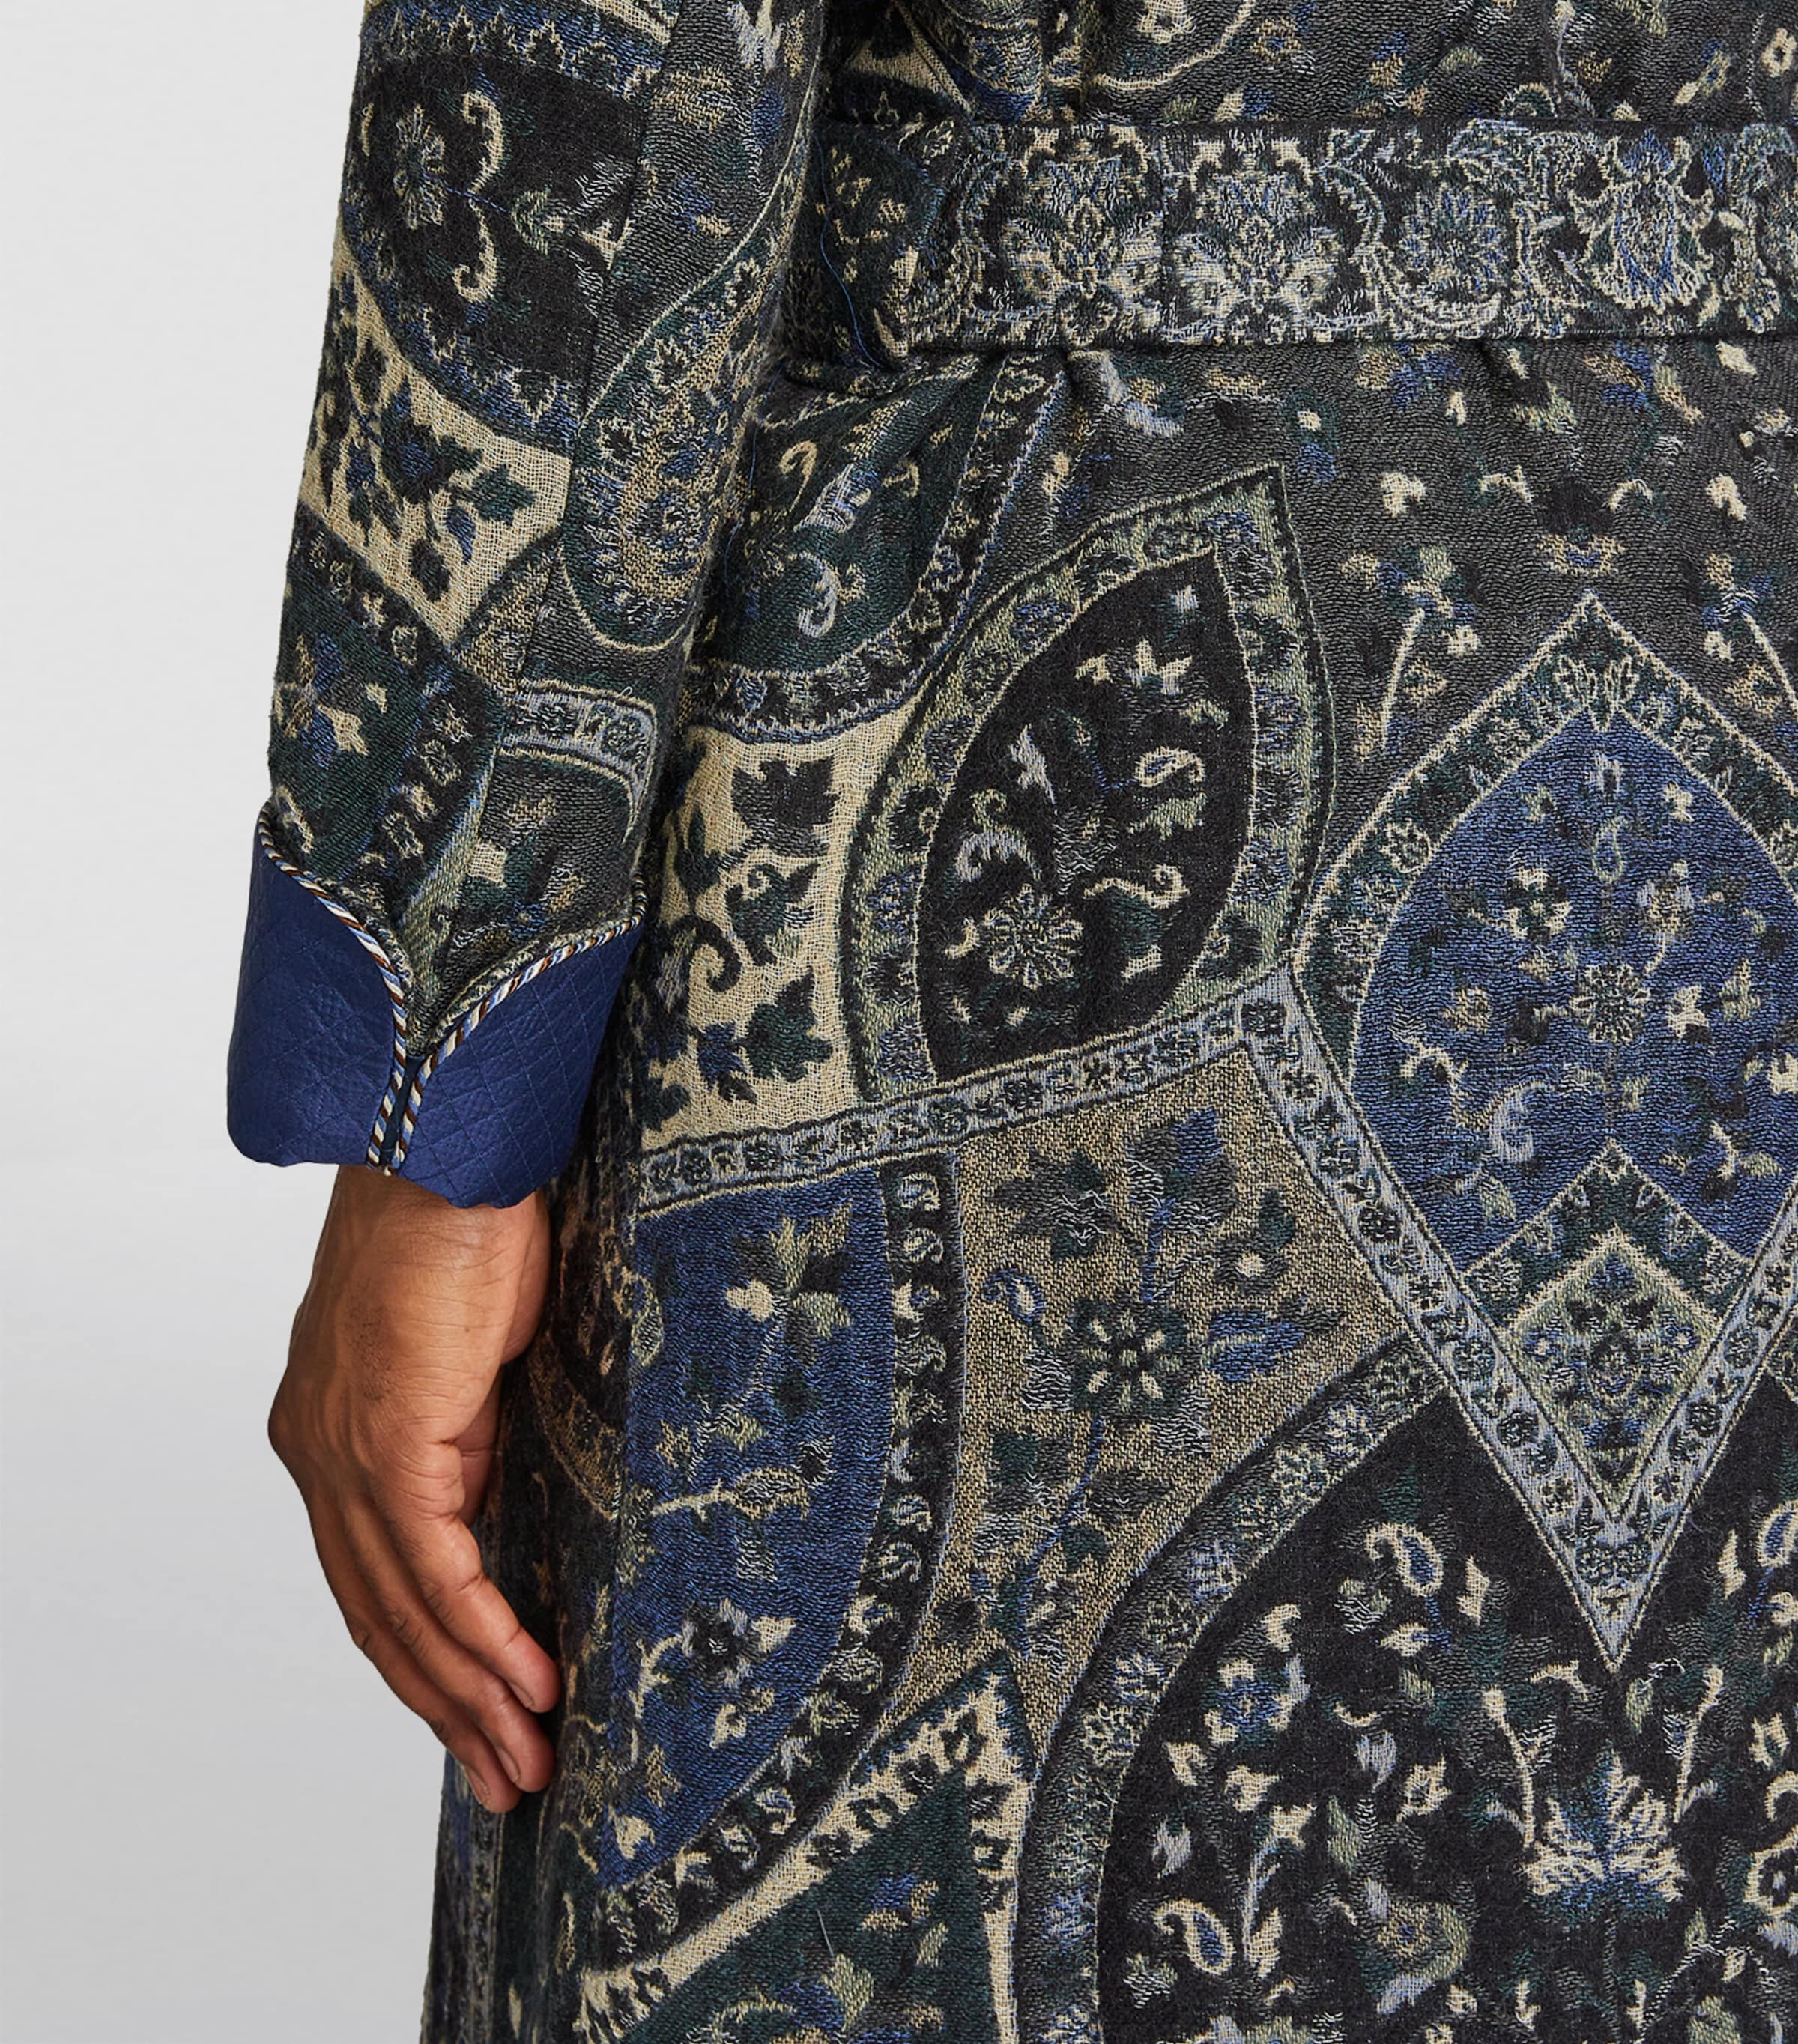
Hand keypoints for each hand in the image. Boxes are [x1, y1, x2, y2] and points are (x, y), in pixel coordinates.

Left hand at [269, 1165, 559, 1811]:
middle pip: (378, 1619)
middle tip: (509, 1778)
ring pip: (402, 1611)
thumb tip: (500, 1509)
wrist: (447, 1155)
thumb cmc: (467, 1233)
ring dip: (470, 1696)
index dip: (425, 1663)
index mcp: (330, 1438)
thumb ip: (466, 1441)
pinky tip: (527, 1681)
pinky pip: (434, 1567)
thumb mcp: (469, 1363)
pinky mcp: (386, 1441)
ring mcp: (343, 1453)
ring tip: (529, 1758)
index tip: (481, 1719)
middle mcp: (318, 1456)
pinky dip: (480, 1635)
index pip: (372, 1581)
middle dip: (446, 1710)